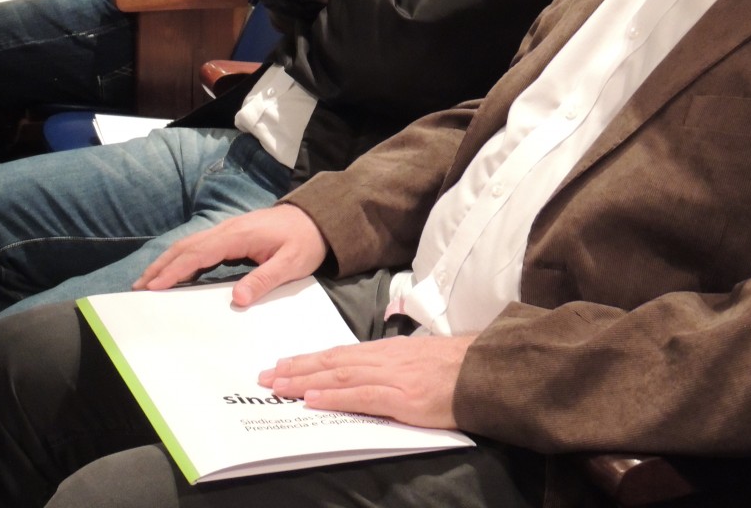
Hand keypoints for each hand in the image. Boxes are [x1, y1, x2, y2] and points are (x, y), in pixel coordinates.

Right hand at [133, 204, 327, 305]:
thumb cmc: (305, 241)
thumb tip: (237, 298)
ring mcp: (228, 230)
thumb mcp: (291, 264)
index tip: (154, 285)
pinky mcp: (231, 236)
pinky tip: (174, 273)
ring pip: (190, 245)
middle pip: (186, 246)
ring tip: (147, 281)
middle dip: (161, 266)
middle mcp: (228, 229)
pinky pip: (200, 247)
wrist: (317, 219)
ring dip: (167, 262)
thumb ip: (264, 280)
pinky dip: (182, 259)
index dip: (175, 270)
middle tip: (138, 287)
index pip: (199, 253)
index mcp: (239, 235)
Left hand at [260, 333, 475, 428]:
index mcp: (385, 351)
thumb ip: (390, 363)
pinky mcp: (404, 397)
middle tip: (266, 376)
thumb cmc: (453, 367)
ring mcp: (392, 377)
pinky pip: (362, 396)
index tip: (282, 364)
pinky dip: (335, 396)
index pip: (339, 353)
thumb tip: (364, 370)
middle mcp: (383, 359)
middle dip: (297, 369)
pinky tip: (314, 399)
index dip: (308, 360)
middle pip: (332, 362)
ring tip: (279, 386)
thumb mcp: (416, 357)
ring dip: (306, 381)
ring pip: (340, 375)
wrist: (484, 370)